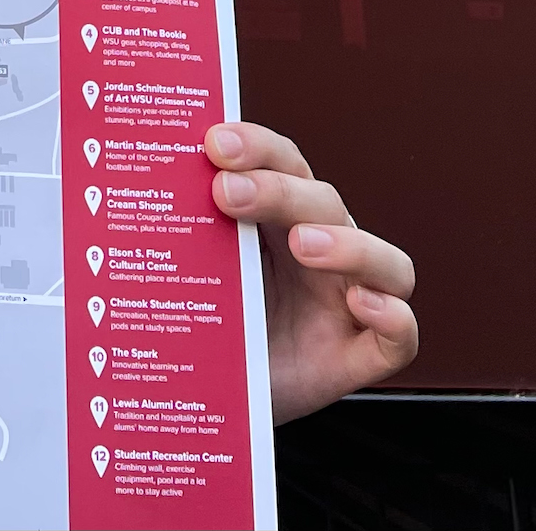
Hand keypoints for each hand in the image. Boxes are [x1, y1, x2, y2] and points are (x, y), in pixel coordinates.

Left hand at [205, 121, 417, 421]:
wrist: (204, 392)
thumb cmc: (202, 319)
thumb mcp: (189, 266)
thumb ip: (180, 226)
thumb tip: (136, 182)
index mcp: (278, 215)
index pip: (282, 162)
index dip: (256, 146)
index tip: (214, 143)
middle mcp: (321, 249)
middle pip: (324, 202)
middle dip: (278, 190)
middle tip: (226, 192)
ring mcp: (346, 300)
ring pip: (385, 260)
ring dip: (348, 245)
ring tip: (303, 243)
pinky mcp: (359, 353)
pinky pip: (400, 334)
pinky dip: (390, 314)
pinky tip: (359, 302)